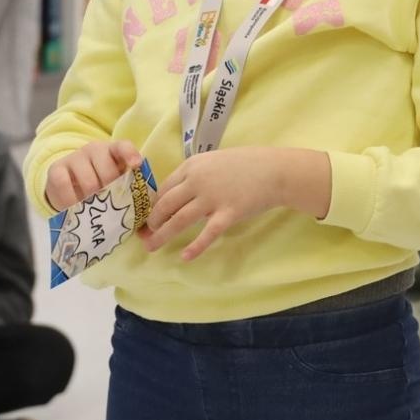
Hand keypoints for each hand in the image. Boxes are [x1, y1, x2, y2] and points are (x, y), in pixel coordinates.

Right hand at [44, 139, 141, 211]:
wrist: (69, 184)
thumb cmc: (101, 187)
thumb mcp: (116, 184)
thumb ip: (129, 190)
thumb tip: (141, 211)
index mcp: (114, 152)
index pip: (123, 147)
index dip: (130, 154)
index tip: (136, 165)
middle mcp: (94, 150)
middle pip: (108, 171)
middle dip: (111, 192)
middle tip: (110, 206)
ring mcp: (74, 157)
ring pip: (88, 181)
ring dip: (92, 200)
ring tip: (93, 210)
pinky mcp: (56, 169)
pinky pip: (63, 184)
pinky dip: (69, 201)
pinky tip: (74, 209)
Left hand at [144, 147, 322, 261]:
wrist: (274, 170)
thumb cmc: (245, 164)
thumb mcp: (213, 161)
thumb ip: (195, 176)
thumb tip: (177, 195)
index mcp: (192, 166)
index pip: (164, 188)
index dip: (151, 205)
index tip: (145, 218)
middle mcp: (198, 181)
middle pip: (165, 205)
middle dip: (151, 222)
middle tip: (144, 236)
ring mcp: (213, 197)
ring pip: (179, 220)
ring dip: (163, 235)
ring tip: (151, 247)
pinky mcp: (228, 213)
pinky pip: (207, 233)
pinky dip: (195, 247)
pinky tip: (185, 257)